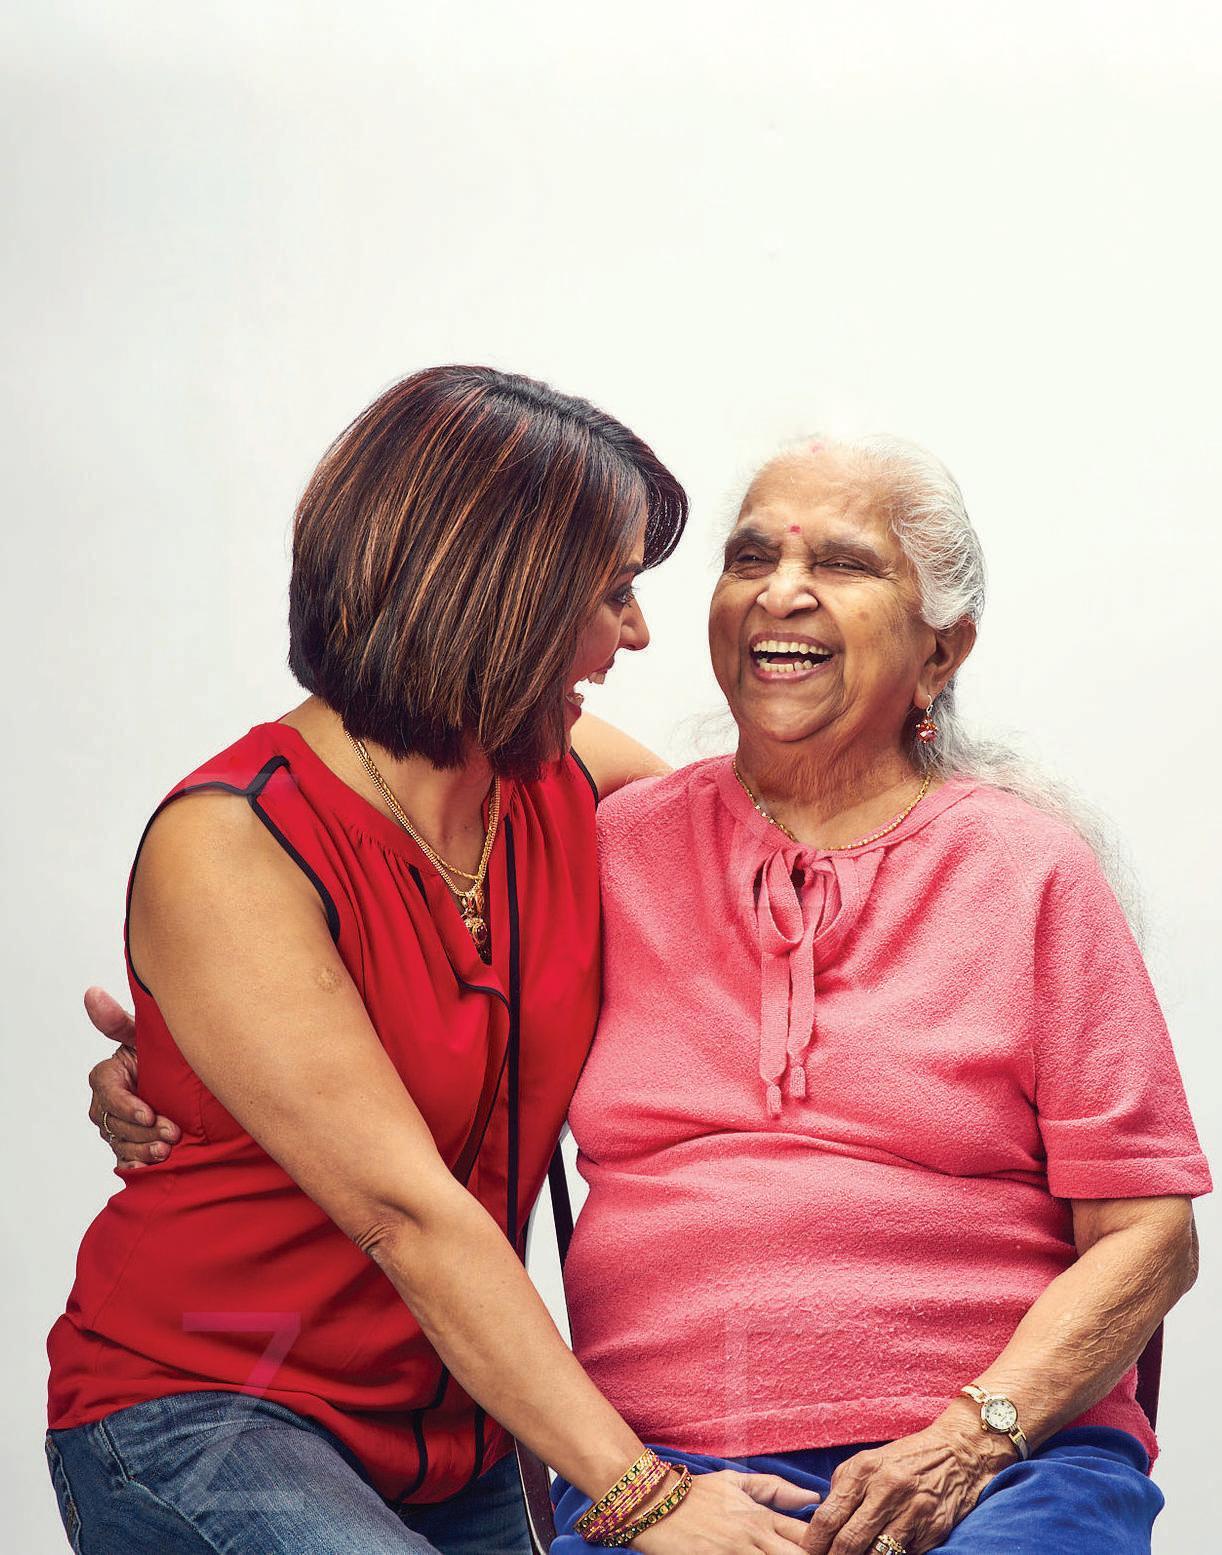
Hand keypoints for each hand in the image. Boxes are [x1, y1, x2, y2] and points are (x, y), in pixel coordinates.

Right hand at [84, 986, 180, 1169]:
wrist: (187, 1084)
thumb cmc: (163, 1055)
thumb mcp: (145, 1037)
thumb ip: (119, 1021)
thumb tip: (92, 993)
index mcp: (109, 1075)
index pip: (107, 1091)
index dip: (127, 1105)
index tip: (150, 1114)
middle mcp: (107, 1103)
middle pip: (115, 1123)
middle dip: (143, 1131)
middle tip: (171, 1134)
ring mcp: (117, 1126)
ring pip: (121, 1143)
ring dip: (144, 1149)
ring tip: (167, 1151)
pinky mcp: (128, 1145)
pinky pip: (125, 1161)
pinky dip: (138, 1165)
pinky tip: (154, 1167)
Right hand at [635, 1467, 816, 1553]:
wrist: (654, 1504)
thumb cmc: (696, 1494)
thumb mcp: (735, 1483)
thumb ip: (774, 1489)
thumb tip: (813, 1496)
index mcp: (761, 1516)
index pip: (807, 1535)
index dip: (824, 1545)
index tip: (833, 1549)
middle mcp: (754, 1536)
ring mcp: (736, 1552)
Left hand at [799, 1412, 1012, 1554]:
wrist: (956, 1453)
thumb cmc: (905, 1459)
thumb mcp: (868, 1461)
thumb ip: (843, 1487)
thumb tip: (821, 1520)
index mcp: (864, 1470)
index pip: (829, 1516)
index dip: (814, 1542)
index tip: (807, 1553)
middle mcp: (887, 1489)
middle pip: (849, 1541)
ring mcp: (911, 1511)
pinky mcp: (932, 1530)